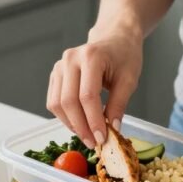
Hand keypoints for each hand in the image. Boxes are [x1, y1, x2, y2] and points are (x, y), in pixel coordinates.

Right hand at [47, 29, 142, 148]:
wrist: (114, 38)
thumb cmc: (124, 56)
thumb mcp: (129, 79)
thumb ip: (119, 104)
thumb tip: (111, 129)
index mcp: (91, 56)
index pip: (87, 96)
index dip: (93, 120)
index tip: (102, 138)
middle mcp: (70, 59)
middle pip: (68, 101)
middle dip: (81, 126)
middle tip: (93, 142)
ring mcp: (59, 66)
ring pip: (56, 104)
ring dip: (71, 124)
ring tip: (87, 135)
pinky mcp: (55, 74)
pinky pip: (54, 101)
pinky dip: (65, 117)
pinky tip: (80, 124)